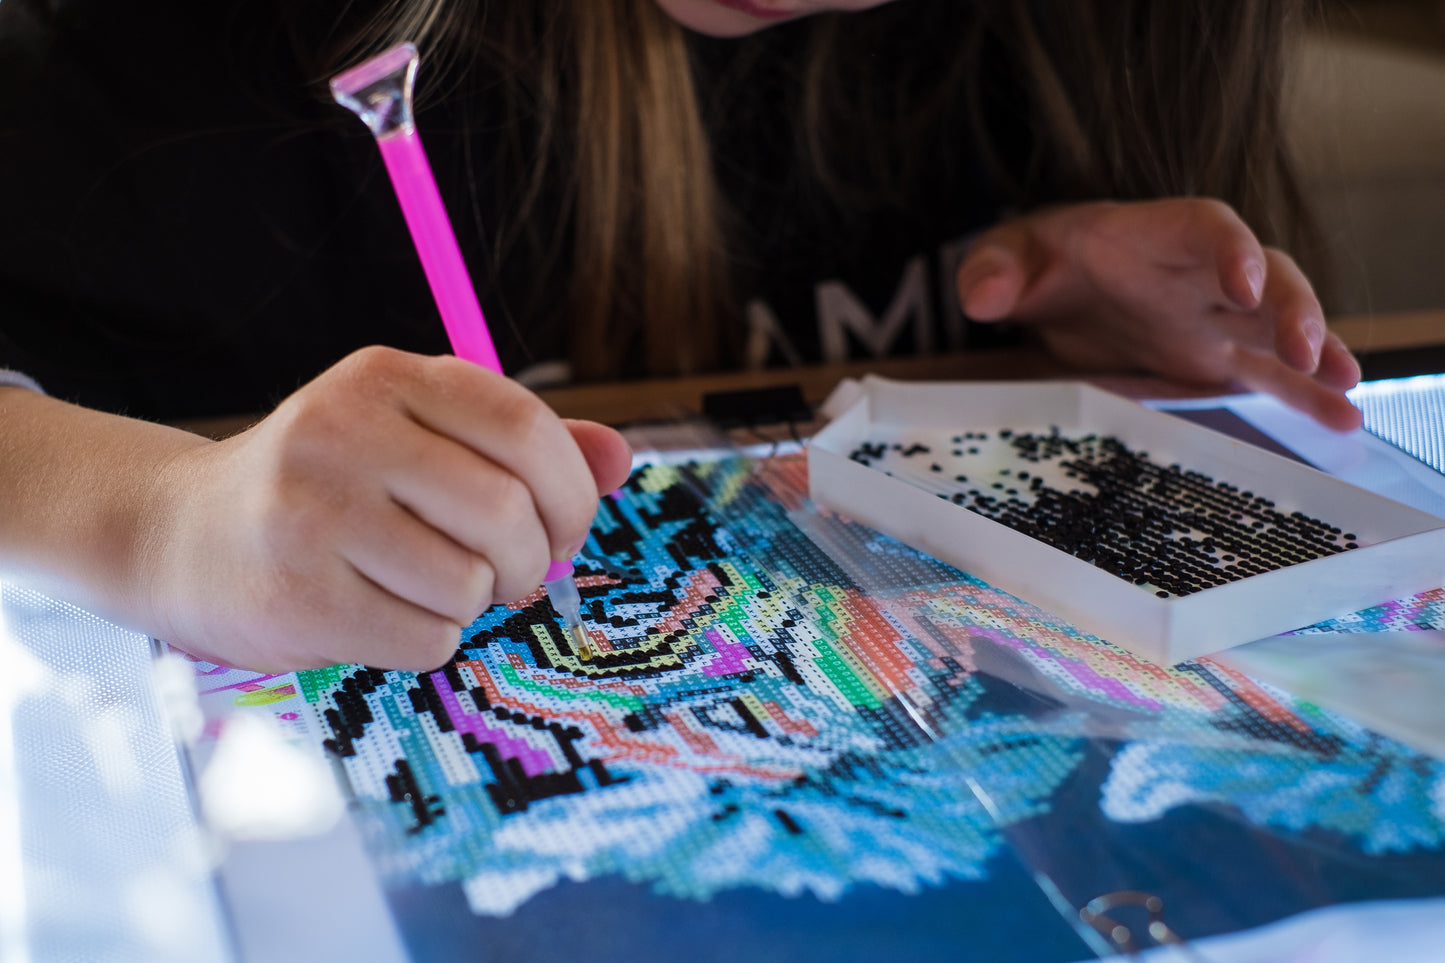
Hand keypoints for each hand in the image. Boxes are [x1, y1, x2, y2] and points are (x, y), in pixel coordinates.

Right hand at [143, 346, 631, 671]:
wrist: (183, 536)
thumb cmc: (329, 485)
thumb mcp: (415, 435)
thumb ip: (519, 443)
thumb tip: (622, 457)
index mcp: (385, 377)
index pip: (525, 427)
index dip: (571, 491)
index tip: (564, 526)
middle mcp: (343, 431)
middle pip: (507, 511)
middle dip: (528, 559)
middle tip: (506, 572)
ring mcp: (311, 514)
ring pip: (470, 583)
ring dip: (472, 603)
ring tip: (429, 586)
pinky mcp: (296, 596)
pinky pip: (428, 638)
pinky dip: (429, 640)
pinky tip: (382, 614)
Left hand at [955, 198, 1362, 430]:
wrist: (1050, 287)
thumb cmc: (1038, 260)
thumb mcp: (1006, 256)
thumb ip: (994, 269)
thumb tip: (981, 295)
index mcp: (1155, 234)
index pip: (1208, 227)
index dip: (1233, 250)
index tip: (1244, 283)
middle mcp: (1199, 273)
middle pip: (1266, 275)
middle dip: (1291, 309)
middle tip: (1308, 350)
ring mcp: (1214, 316)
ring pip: (1279, 327)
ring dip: (1316, 354)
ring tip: (1347, 390)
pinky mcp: (1214, 356)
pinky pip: (1266, 372)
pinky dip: (1302, 392)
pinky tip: (1339, 417)